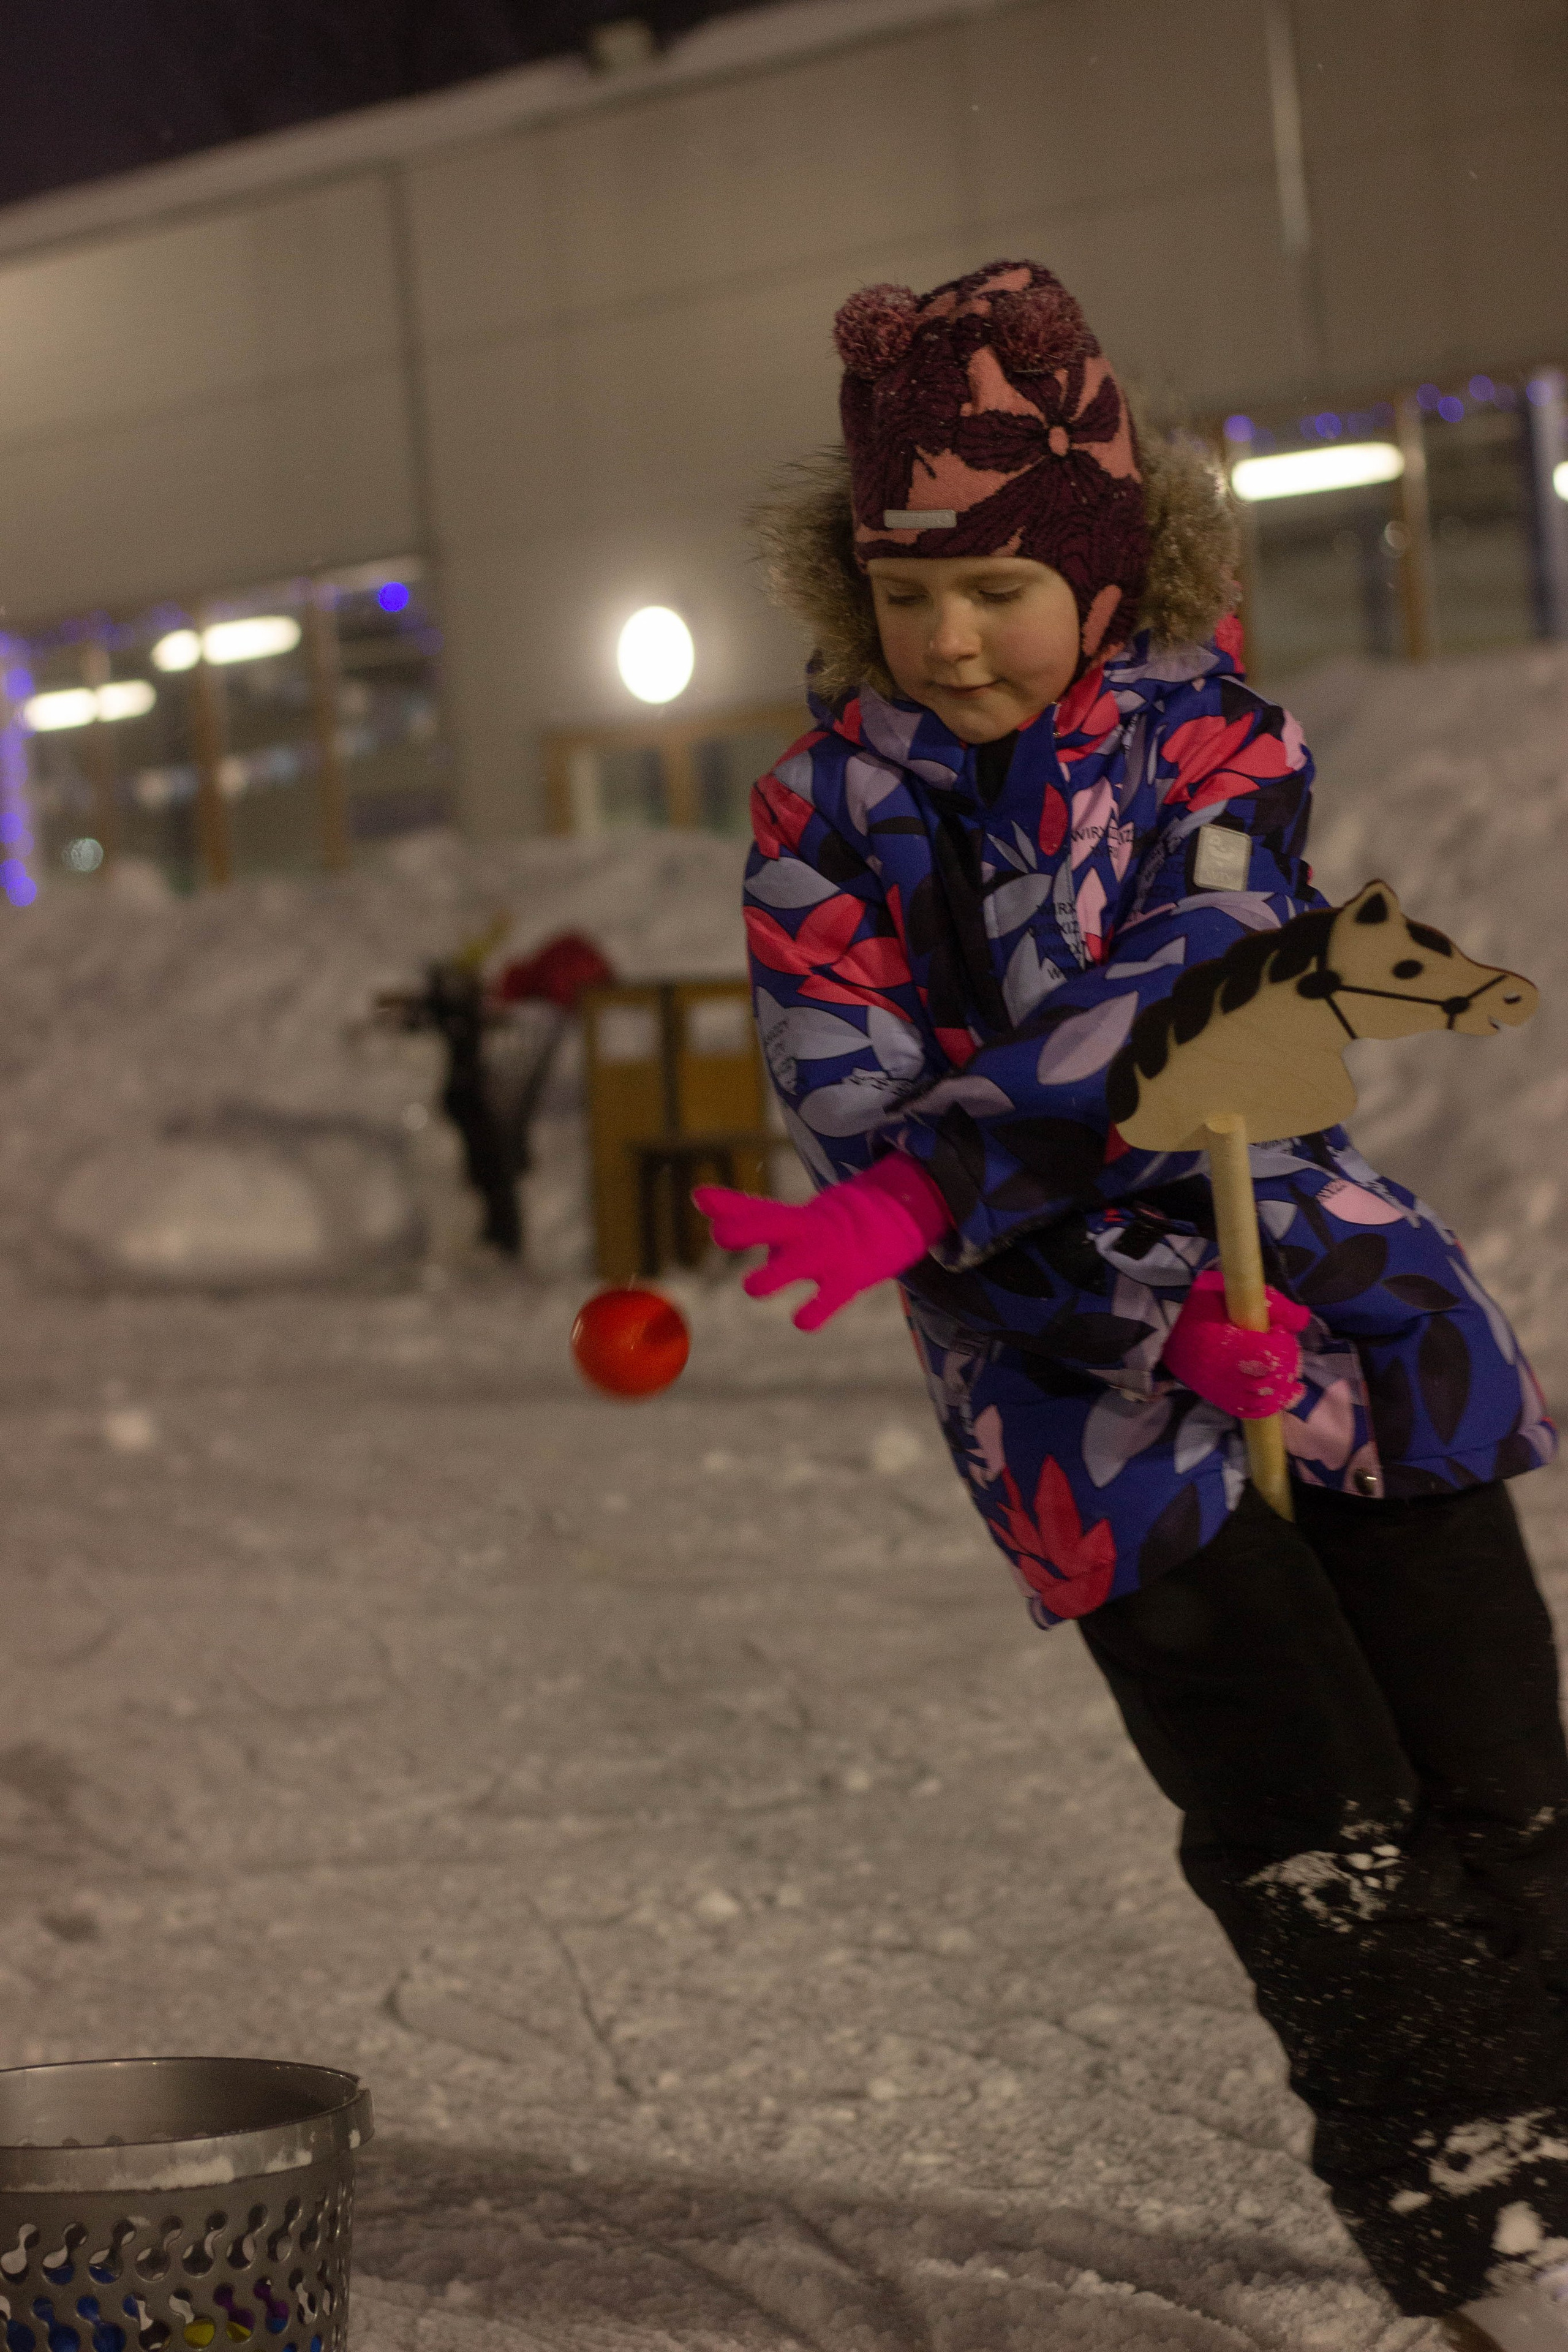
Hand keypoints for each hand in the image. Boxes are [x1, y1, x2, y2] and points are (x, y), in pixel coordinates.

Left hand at [694, 1156, 952, 1332]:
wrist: (890, 1221)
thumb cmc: (821, 1227)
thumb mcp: (785, 1216)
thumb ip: (741, 1209)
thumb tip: (696, 1196)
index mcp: (789, 1219)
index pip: (753, 1208)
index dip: (726, 1208)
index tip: (703, 1201)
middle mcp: (804, 1233)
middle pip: (769, 1224)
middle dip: (742, 1229)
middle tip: (721, 1235)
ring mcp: (826, 1256)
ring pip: (791, 1266)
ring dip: (769, 1276)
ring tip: (755, 1285)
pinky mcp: (848, 1281)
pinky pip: (827, 1302)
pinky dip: (811, 1314)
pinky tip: (801, 1319)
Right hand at [1162, 1268, 1308, 1418]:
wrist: (1160, 1328)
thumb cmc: (1195, 1304)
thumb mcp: (1227, 1289)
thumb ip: (1270, 1302)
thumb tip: (1302, 1319)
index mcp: (1227, 1343)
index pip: (1269, 1356)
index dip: (1283, 1346)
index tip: (1277, 1331)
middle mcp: (1225, 1372)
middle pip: (1271, 1379)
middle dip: (1286, 1365)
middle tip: (1282, 1347)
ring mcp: (1221, 1389)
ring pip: (1264, 1399)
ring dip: (1281, 1386)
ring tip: (1281, 1368)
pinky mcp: (1218, 1399)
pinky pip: (1250, 1410)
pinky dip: (1267, 1404)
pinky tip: (1274, 1391)